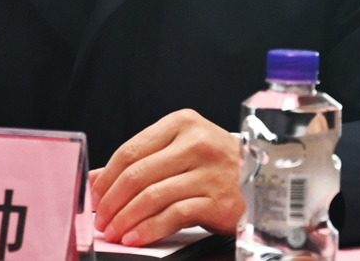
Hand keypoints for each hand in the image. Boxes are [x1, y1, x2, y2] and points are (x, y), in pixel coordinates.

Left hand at [91, 109, 242, 245]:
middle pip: (138, 174)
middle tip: (101, 219)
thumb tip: (95, 179)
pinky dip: (149, 229)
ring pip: (153, 196)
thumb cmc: (216, 164)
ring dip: (126, 218)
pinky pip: (174, 215)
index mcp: (182, 124)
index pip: (131, 150)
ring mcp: (209, 171)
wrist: (265, 179)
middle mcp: (196, 143)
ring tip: (114, 231)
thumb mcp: (179, 151)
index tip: (94, 196)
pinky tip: (136, 237)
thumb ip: (140, 160)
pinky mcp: (219, 200)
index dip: (106, 177)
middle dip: (112, 201)